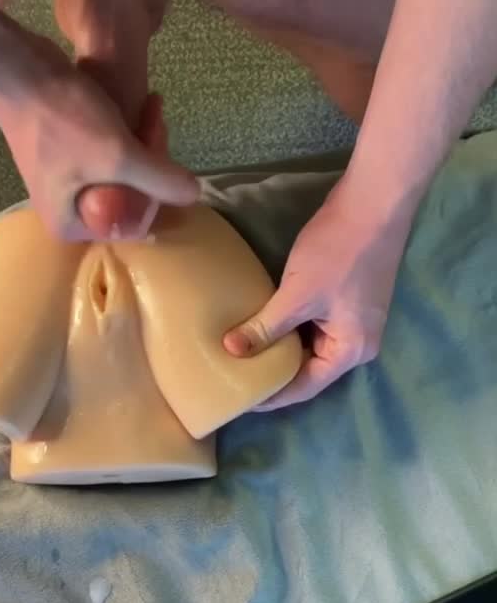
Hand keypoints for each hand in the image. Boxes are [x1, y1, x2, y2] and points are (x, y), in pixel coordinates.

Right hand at [0, 26, 194, 240]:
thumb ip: (158, 179)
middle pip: (130, 196)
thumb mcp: (116, 154)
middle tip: (158, 120)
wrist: (18, 71)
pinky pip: (112, 152)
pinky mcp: (69, 153)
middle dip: (151, 160)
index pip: (132, 223)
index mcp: (72, 227)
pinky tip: (144, 105)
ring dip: (144, 141)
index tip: (163, 154)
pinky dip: (129, 132)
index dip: (155, 192)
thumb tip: (195, 195)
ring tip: (153, 105)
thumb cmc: (61, 120)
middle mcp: (69, 211)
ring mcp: (68, 182)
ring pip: (124, 171)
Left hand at [223, 175, 413, 408]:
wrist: (373, 202)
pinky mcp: (347, 301)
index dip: (271, 396)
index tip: (239, 400)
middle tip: (235, 380)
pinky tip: (262, 327)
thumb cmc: (338, 252)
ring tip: (242, 358)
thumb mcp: (297, 294)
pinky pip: (313, 327)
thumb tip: (230, 351)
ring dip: (279, 349)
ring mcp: (354, 322)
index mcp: (350, 351)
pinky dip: (289, 329)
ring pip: (309, 347)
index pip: (305, 387)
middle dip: (273, 374)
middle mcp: (357, 344)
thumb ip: (266, 326)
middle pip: (309, 370)